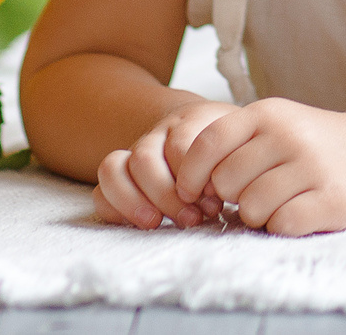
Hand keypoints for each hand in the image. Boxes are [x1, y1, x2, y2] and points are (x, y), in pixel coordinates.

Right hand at [93, 100, 235, 228]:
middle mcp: (157, 134)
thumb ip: (236, 160)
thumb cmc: (232, 148)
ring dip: (134, 201)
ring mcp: (135, 153)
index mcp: (190, 121)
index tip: (213, 200)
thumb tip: (217, 194)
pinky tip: (145, 223)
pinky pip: (102, 190)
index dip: (194, 175)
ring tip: (157, 223)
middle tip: (192, 218)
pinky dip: (116, 208)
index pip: (181, 145)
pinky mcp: (122, 177)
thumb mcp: (243, 144)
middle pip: (144, 158)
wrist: (205, 130)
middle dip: (165, 194)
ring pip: (113, 167)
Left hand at [171, 97, 345, 235]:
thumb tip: (186, 183)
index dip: (191, 173)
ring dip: (257, 216)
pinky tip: (296, 214)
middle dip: (231, 198)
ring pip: (251, 208)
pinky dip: (281, 227)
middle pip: (226, 182)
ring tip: (276, 204)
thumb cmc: (309, 145)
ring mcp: (312, 166)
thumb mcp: (272, 126)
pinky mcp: (332, 199)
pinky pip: (282, 224)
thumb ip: (232, 144)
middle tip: (252, 195)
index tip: (191, 192)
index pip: (208, 143)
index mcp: (266, 113)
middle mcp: (288, 135)